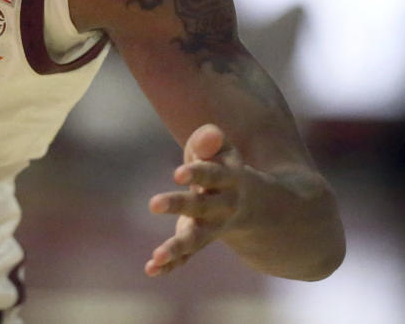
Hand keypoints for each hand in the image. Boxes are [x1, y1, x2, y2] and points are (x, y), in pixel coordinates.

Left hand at [145, 124, 248, 276]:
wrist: (253, 205)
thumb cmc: (224, 166)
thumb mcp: (222, 149)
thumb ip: (210, 140)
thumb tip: (208, 136)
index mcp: (230, 180)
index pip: (212, 175)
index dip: (197, 173)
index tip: (177, 173)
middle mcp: (223, 207)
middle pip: (201, 207)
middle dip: (179, 205)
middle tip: (153, 203)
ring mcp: (212, 227)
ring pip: (196, 239)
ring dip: (177, 247)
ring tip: (157, 255)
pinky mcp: (199, 240)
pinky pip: (187, 256)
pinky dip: (171, 264)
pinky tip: (151, 269)